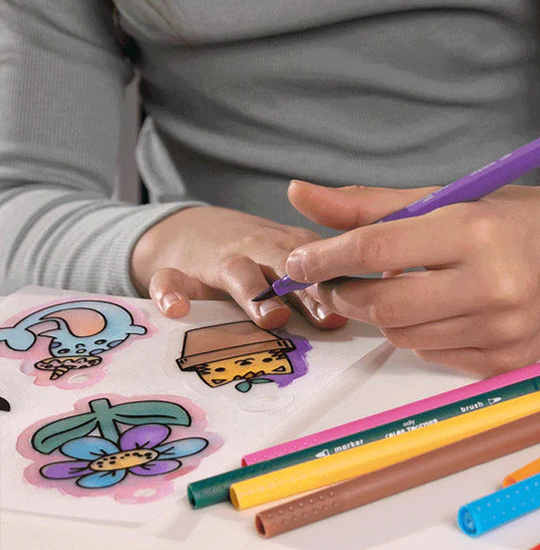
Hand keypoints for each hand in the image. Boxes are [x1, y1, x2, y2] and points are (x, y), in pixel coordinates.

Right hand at [130, 205, 346, 330]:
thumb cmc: (254, 255)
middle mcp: (258, 251)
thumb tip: (346, 316)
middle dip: (309, 289)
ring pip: (238, 271)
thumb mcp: (288, 260)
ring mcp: (219, 261)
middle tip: (329, 316)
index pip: (319, 262)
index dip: (339, 281)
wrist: (188, 230)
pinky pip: (172, 280)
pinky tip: (177, 310)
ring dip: (256, 293)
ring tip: (273, 319)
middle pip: (286, 264)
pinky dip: (171, 292)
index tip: (359, 304)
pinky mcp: (180, 272)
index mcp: (290, 249)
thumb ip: (314, 289)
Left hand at [283, 178, 539, 374]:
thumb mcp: (447, 197)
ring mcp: (503, 331)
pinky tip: (439, 310)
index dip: (326, 256)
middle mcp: (494, 285)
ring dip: (385, 314)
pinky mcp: (507, 363)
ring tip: (401, 287)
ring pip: (403, 336)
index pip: (378, 247)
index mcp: (477, 231)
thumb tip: (298, 194)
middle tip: (339, 279)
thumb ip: (369, 203)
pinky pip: (433, 355)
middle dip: (347, 293)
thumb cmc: (512, 218)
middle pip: (384, 305)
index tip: (301, 260)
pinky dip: (421, 334)